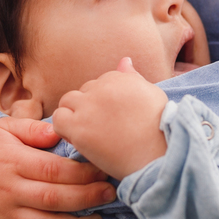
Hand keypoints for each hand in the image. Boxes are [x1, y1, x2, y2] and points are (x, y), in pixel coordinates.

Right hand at [0, 116, 116, 218]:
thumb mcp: (3, 127)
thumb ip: (33, 130)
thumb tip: (60, 132)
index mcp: (13, 161)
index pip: (55, 171)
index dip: (83, 175)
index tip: (103, 172)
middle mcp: (9, 190)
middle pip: (55, 199)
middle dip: (88, 199)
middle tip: (110, 195)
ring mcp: (2, 213)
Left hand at [52, 57, 167, 179]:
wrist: (159, 157)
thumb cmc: (160, 130)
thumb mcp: (152, 95)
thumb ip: (134, 78)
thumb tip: (124, 61)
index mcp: (121, 78)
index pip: (100, 82)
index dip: (102, 101)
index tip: (111, 118)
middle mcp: (103, 87)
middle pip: (83, 91)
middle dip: (88, 107)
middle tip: (102, 129)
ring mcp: (89, 106)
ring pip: (67, 101)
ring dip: (74, 115)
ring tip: (89, 133)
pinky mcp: (79, 127)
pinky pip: (58, 119)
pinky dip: (64, 128)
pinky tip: (78, 139)